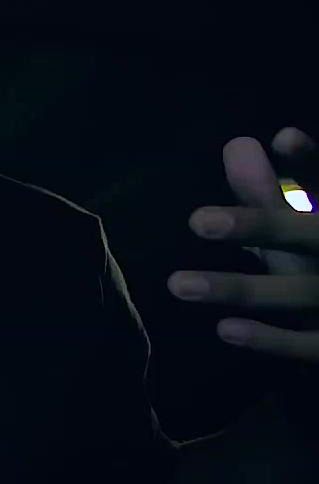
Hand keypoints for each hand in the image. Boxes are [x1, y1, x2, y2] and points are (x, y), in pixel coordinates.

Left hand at [168, 128, 317, 360]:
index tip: (281, 137)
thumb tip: (236, 145)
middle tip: (198, 221)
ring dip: (239, 289)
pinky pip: (311, 345)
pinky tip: (224, 329)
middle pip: (311, 235)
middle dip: (261, 225)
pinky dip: (271, 339)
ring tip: (177, 284)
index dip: (311, 162)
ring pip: (298, 293)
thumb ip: (270, 190)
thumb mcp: (305, 224)